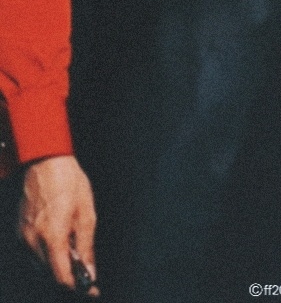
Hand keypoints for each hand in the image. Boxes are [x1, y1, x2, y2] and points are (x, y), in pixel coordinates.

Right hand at [18, 154, 98, 294]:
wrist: (46, 161)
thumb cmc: (68, 182)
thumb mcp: (86, 213)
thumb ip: (86, 246)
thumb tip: (89, 272)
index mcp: (52, 237)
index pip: (62, 278)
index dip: (77, 287)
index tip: (91, 288)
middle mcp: (34, 241)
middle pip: (51, 275)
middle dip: (69, 276)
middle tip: (85, 270)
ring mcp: (24, 236)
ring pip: (41, 266)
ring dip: (58, 265)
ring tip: (73, 249)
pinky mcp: (20, 231)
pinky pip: (34, 253)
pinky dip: (47, 254)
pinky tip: (60, 241)